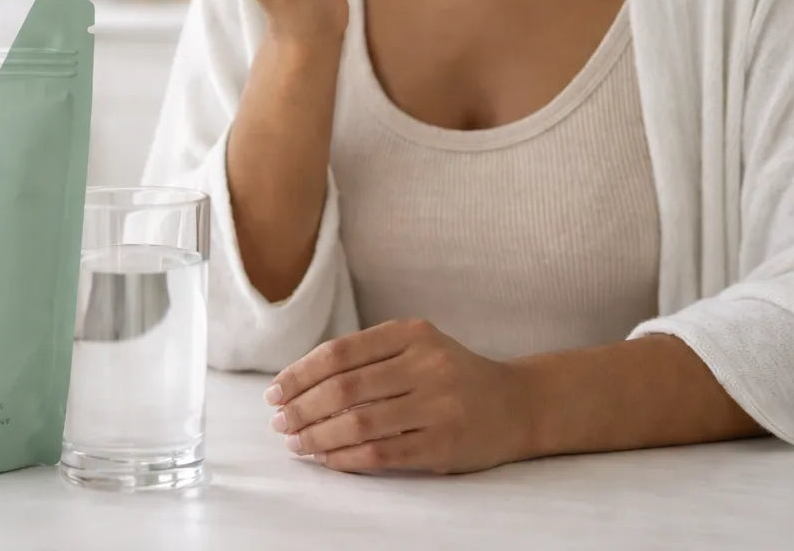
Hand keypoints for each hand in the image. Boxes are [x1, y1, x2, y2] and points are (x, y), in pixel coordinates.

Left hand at [264, 319, 535, 474]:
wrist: (518, 404)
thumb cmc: (452, 375)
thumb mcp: (417, 347)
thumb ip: (368, 356)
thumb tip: (299, 381)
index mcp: (412, 334)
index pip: (340, 353)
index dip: (300, 374)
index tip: (275, 392)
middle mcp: (426, 365)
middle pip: (344, 389)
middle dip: (301, 407)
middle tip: (279, 422)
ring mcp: (438, 406)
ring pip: (359, 423)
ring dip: (318, 436)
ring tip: (296, 443)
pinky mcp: (444, 444)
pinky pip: (382, 453)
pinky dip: (346, 458)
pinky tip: (326, 458)